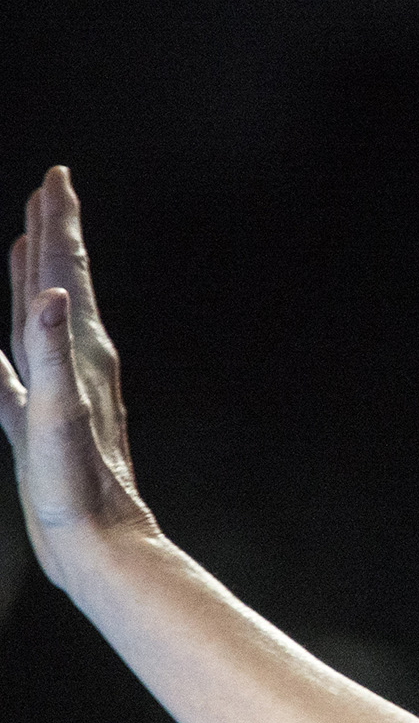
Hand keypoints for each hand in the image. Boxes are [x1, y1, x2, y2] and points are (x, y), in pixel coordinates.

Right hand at [2, 167, 158, 584]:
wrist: (100, 543)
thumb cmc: (78, 486)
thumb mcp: (56, 415)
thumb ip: (50, 354)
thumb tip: (49, 294)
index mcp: (79, 353)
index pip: (64, 272)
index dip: (58, 225)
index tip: (57, 179)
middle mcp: (77, 362)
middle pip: (60, 280)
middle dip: (54, 231)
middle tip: (52, 184)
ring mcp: (62, 388)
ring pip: (43, 313)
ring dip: (36, 272)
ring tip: (28, 236)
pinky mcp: (45, 418)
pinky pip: (24, 361)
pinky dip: (19, 332)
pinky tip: (14, 327)